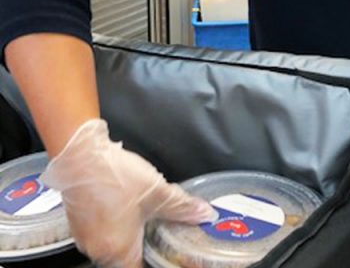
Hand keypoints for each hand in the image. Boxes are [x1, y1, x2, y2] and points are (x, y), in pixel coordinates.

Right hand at [40, 119, 215, 266]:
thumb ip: (183, 208)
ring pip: (114, 244)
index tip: (169, 252)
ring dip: (130, 234)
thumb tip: (205, 215)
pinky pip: (102, 232)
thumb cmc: (115, 177)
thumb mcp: (158, 192)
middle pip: (128, 258)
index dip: (159, 260)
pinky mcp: (79, 224)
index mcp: (119, 252)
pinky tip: (126, 205)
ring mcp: (86, 238)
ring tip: (145, 213)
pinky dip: (116, 224)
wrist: (81, 157)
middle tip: (161, 229)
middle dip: (145, 244)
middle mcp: (99, 251)